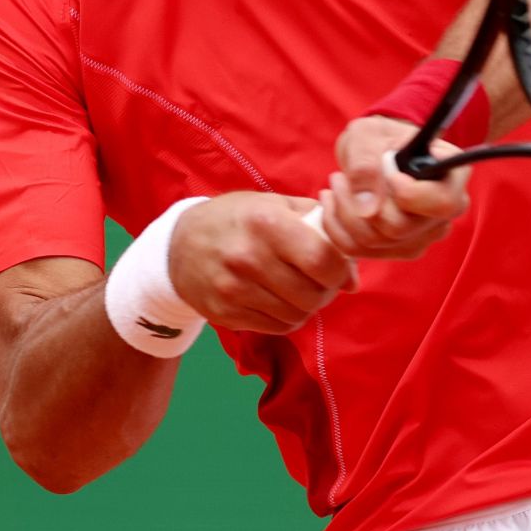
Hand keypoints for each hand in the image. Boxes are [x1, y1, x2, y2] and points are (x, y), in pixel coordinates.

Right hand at [169, 192, 357, 333]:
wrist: (178, 246)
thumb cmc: (237, 219)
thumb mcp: (274, 204)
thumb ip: (319, 226)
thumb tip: (352, 274)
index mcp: (266, 222)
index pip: (321, 259)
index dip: (340, 270)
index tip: (340, 270)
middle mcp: (248, 257)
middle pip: (312, 293)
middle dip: (326, 291)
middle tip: (322, 282)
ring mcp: (234, 289)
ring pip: (297, 315)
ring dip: (308, 306)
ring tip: (300, 289)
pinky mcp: (226, 314)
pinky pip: (277, 327)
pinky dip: (288, 318)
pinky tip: (281, 300)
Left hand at [317, 116, 470, 259]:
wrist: (373, 152)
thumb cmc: (377, 138)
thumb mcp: (367, 135)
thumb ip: (366, 164)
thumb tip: (368, 208)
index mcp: (452, 176)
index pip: (443, 203)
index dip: (410, 194)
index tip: (389, 174)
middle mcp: (443, 213)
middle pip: (400, 228)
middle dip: (359, 203)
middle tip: (338, 177)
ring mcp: (422, 235)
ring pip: (376, 242)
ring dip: (343, 213)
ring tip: (335, 184)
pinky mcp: (398, 249)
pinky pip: (360, 250)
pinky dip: (336, 228)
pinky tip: (332, 203)